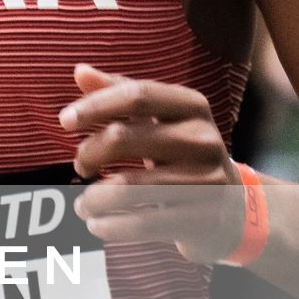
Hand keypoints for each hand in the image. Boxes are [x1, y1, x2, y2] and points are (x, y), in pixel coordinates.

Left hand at [61, 65, 244, 264]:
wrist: (234, 208)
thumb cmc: (183, 154)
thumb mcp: (161, 119)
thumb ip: (121, 94)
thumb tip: (80, 71)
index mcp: (192, 106)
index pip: (137, 95)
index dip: (95, 105)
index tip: (64, 121)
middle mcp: (204, 139)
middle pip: (124, 136)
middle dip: (89, 152)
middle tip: (80, 166)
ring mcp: (206, 181)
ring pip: (128, 187)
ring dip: (94, 198)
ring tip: (83, 203)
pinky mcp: (202, 219)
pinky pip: (143, 224)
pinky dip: (111, 226)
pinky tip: (98, 224)